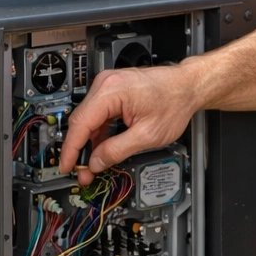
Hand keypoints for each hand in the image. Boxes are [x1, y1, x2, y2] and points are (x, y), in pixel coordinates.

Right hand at [58, 62, 202, 183]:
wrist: (188, 86)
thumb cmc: (175, 102)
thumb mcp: (147, 135)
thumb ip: (117, 150)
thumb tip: (96, 162)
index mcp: (112, 91)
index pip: (80, 123)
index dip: (71, 150)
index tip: (67, 167)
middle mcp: (106, 84)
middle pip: (81, 121)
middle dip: (80, 149)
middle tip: (83, 172)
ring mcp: (108, 85)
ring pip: (88, 119)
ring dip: (89, 142)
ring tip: (94, 163)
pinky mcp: (112, 90)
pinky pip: (98, 114)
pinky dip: (98, 132)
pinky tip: (102, 147)